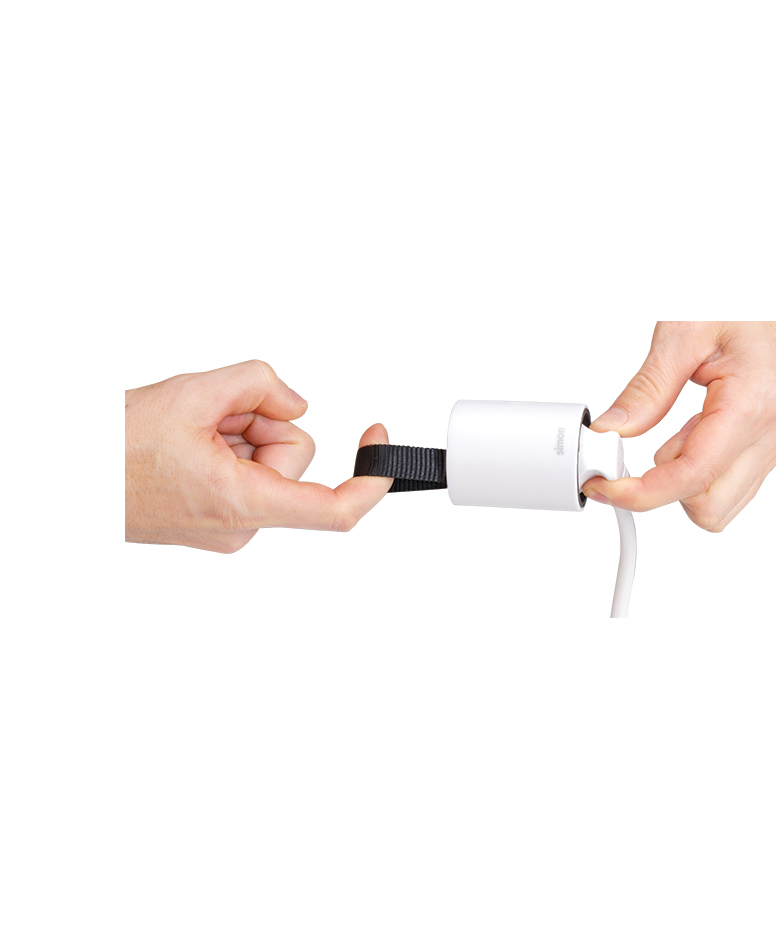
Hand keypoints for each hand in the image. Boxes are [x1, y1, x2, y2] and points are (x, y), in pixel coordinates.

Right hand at [125, 360, 392, 551]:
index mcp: (243, 504)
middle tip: (212, 418)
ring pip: (270, 461)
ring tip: (191, 433)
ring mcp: (231, 527)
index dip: (373, 476)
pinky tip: (190, 446)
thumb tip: (296, 403)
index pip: (337, 510)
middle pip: (295, 456)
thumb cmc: (113, 448)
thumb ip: (262, 384)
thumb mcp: (194, 393)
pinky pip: (249, 471)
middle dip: (262, 423)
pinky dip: (229, 448)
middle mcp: (243, 527)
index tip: (380, 441)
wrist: (68, 478)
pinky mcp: (220, 521)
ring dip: (240, 433)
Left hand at [583, 322, 775, 531]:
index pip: (690, 478)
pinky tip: (685, 431)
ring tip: (665, 431)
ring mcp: (774, 438)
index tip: (605, 486)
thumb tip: (612, 430)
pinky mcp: (768, 438)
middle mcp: (771, 432)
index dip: (640, 493)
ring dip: (682, 479)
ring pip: (721, 502)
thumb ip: (646, 390)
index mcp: (751, 405)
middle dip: (664, 492)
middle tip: (630, 459)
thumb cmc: (746, 296)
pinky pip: (730, 478)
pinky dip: (698, 466)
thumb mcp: (682, 333)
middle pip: (710, 509)